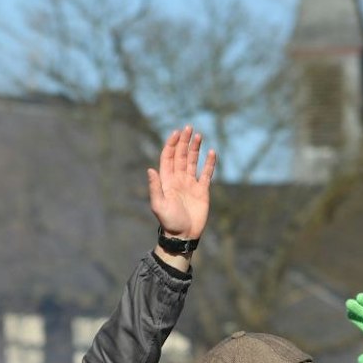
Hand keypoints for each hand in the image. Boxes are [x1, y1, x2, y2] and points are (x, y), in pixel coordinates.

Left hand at [147, 126, 215, 242]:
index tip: (176, 133)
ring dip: (195, 148)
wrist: (183, 235)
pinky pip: (206, 173)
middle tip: (188, 127)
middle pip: (181, 156)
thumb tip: (150, 169)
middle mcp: (178, 179)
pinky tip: (211, 152)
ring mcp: (191, 184)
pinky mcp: (202, 190)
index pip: (168, 158)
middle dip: (184, 142)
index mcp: (167, 181)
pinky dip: (209, 163)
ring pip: (193, 162)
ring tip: (198, 135)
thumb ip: (155, 187)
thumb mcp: (159, 205)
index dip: (172, 145)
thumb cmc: (169, 222)